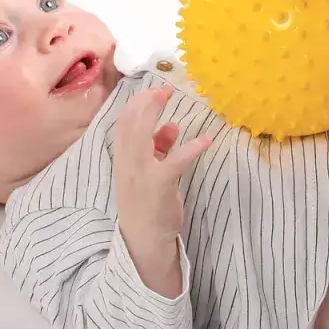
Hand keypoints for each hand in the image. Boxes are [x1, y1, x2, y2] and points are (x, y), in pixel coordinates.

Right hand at [115, 83, 209, 252]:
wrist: (143, 239)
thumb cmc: (146, 203)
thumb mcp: (146, 172)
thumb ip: (157, 148)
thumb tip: (171, 126)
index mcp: (123, 158)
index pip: (123, 123)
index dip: (137, 103)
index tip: (153, 91)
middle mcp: (127, 163)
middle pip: (131, 123)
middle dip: (146, 102)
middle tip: (164, 90)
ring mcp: (141, 173)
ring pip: (143, 135)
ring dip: (157, 114)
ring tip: (174, 99)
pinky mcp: (159, 185)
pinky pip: (175, 161)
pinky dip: (191, 148)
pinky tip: (206, 141)